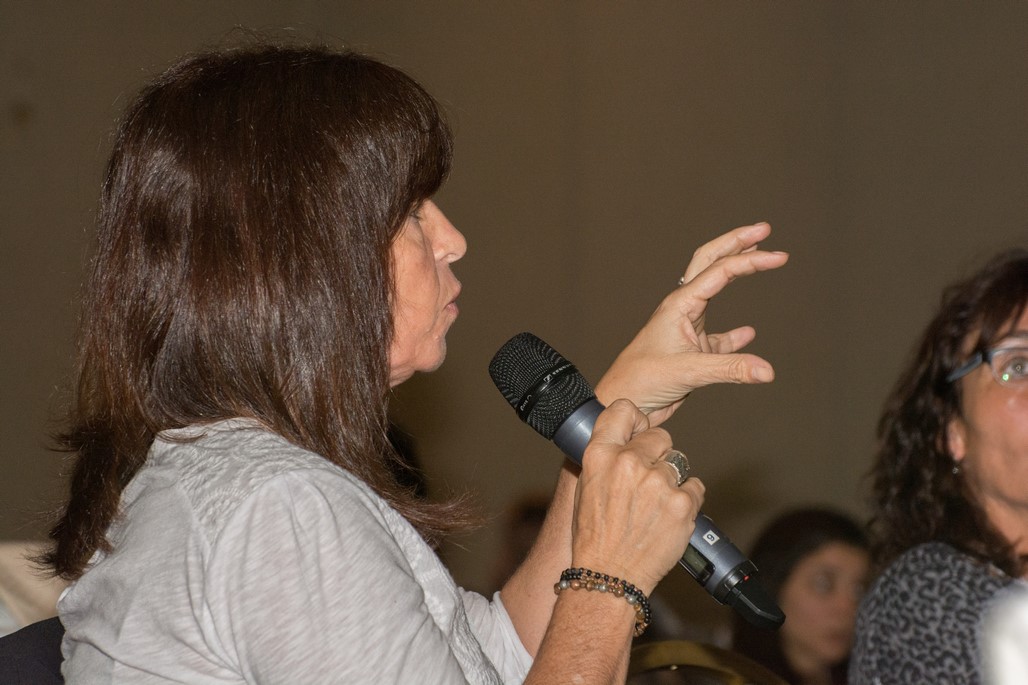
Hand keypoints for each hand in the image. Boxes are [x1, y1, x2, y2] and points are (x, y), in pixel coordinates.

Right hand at [570, 400, 704, 593]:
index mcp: (600, 455)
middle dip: (658, 455)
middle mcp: (629, 463)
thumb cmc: (594, 535)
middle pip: (660, 436)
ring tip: (656, 506)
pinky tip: (668, 517)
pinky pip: (695, 487)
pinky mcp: (682, 504)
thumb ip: (606, 458)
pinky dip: (687, 501)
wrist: (609, 576)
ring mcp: (658, 483)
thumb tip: (628, 438)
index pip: (624, 410)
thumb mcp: (586, 487)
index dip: (636, 419)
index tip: (639, 430)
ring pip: (679, 463)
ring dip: (672, 480)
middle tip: (648, 482)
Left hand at [595, 222, 787, 426]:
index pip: (720, 271)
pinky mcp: (692, 352)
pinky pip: (718, 338)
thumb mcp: (688, 372)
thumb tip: (768, 371)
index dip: (750, 260)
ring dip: (736, 273)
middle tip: (763, 228)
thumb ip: (730, 369)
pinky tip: (748, 333)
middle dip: (736, 244)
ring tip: (758, 257)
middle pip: (710, 264)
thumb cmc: (641, 381)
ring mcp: (687, 329)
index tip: (778, 256)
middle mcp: (682, 310)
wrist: (621, 403)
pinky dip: (735, 334)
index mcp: (679, 305)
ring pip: (714, 292)